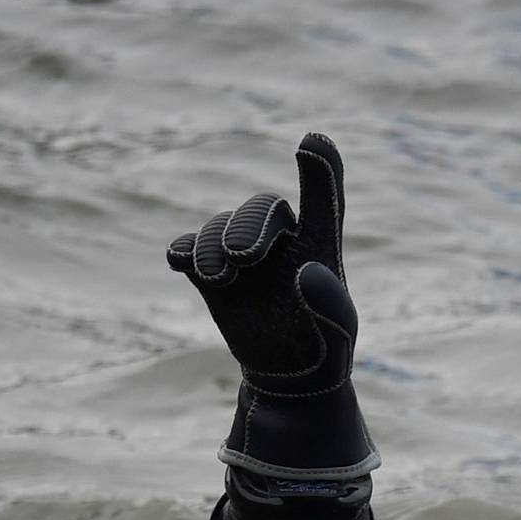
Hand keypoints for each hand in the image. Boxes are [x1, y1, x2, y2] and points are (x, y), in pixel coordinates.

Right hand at [168, 132, 377, 480]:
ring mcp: (241, 254)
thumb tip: (306, 272)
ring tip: (218, 279)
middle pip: (262, 210)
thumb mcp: (340, 334)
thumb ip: (332, 303)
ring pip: (220, 229)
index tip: (312, 142)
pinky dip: (184, 252)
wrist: (289, 377)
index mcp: (319, 244)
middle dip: (248, 227)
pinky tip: (180, 262)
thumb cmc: (325, 347)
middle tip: (243, 259)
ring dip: (213, 247)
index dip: (320, 169)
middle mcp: (279, 239)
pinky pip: (190, 250)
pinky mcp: (211, 273)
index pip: (323, 200)